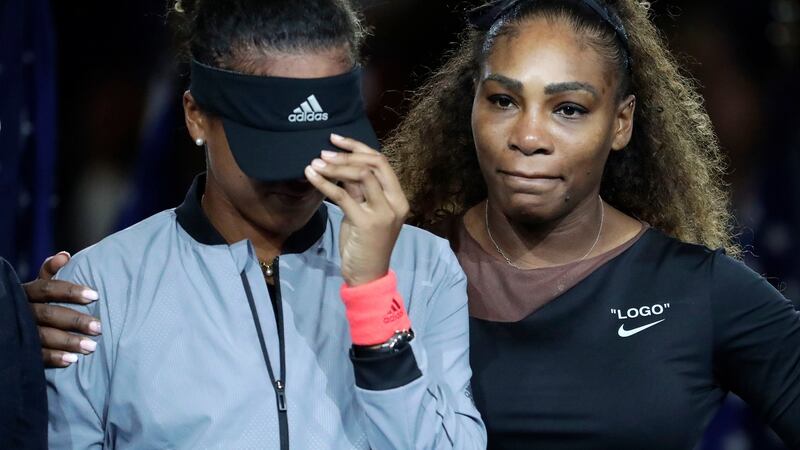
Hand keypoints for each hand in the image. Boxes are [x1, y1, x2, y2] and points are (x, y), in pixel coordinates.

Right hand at [23, 252, 101, 367]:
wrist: (11, 324)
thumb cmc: (34, 302)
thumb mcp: (39, 286)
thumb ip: (50, 271)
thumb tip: (64, 255)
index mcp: (26, 292)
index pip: (47, 288)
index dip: (70, 291)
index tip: (95, 295)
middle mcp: (21, 310)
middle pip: (48, 314)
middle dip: (75, 321)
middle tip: (99, 327)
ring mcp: (18, 331)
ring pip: (43, 336)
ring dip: (68, 342)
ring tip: (91, 347)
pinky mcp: (19, 348)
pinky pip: (36, 355)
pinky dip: (54, 358)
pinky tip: (72, 360)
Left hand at [304, 134, 408, 285]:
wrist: (367, 276)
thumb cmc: (365, 245)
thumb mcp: (363, 213)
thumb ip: (359, 191)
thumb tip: (341, 166)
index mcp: (398, 198)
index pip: (381, 162)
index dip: (358, 147)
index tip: (336, 139)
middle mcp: (395, 202)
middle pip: (375, 164)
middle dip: (347, 154)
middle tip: (324, 151)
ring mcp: (383, 213)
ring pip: (362, 175)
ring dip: (335, 166)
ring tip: (315, 163)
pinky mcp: (366, 223)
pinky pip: (343, 195)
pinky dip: (325, 183)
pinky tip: (311, 176)